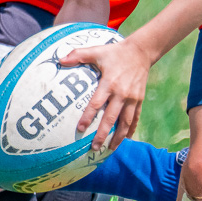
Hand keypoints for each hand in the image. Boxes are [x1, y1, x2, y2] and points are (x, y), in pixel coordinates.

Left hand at [63, 37, 154, 151]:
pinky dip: (131, 129)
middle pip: (111, 117)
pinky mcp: (140, 99)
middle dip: (103, 134)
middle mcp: (121, 93)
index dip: (88, 116)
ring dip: (118, 137)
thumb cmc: (115, 52)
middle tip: (94, 148)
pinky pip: (136, 117)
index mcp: (109, 83)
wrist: (141, 51)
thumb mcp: (97, 51)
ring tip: (110, 149)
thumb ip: (78, 55)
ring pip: (126, 122)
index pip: (96, 103)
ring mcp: (132, 98)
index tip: (81, 129)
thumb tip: (60, 60)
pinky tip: (127, 139)